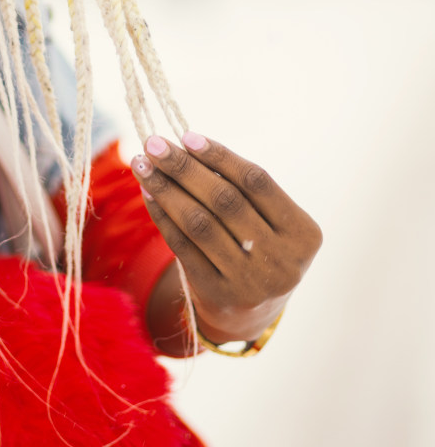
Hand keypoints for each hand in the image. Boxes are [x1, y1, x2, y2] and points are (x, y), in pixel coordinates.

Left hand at [132, 131, 321, 346]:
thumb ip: (240, 188)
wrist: (252, 310)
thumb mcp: (269, 220)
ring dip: (166, 189)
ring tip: (143, 165)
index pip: (257, 182)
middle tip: (154, 143)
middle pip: (225, 201)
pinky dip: (162, 216)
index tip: (187, 136)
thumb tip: (185, 145)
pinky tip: (148, 194)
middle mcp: (282, 261)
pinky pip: (182, 246)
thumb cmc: (260, 246)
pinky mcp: (217, 295)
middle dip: (185, 168)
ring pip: (200, 223)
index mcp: (303, 234)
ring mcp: (249, 282)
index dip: (220, 156)